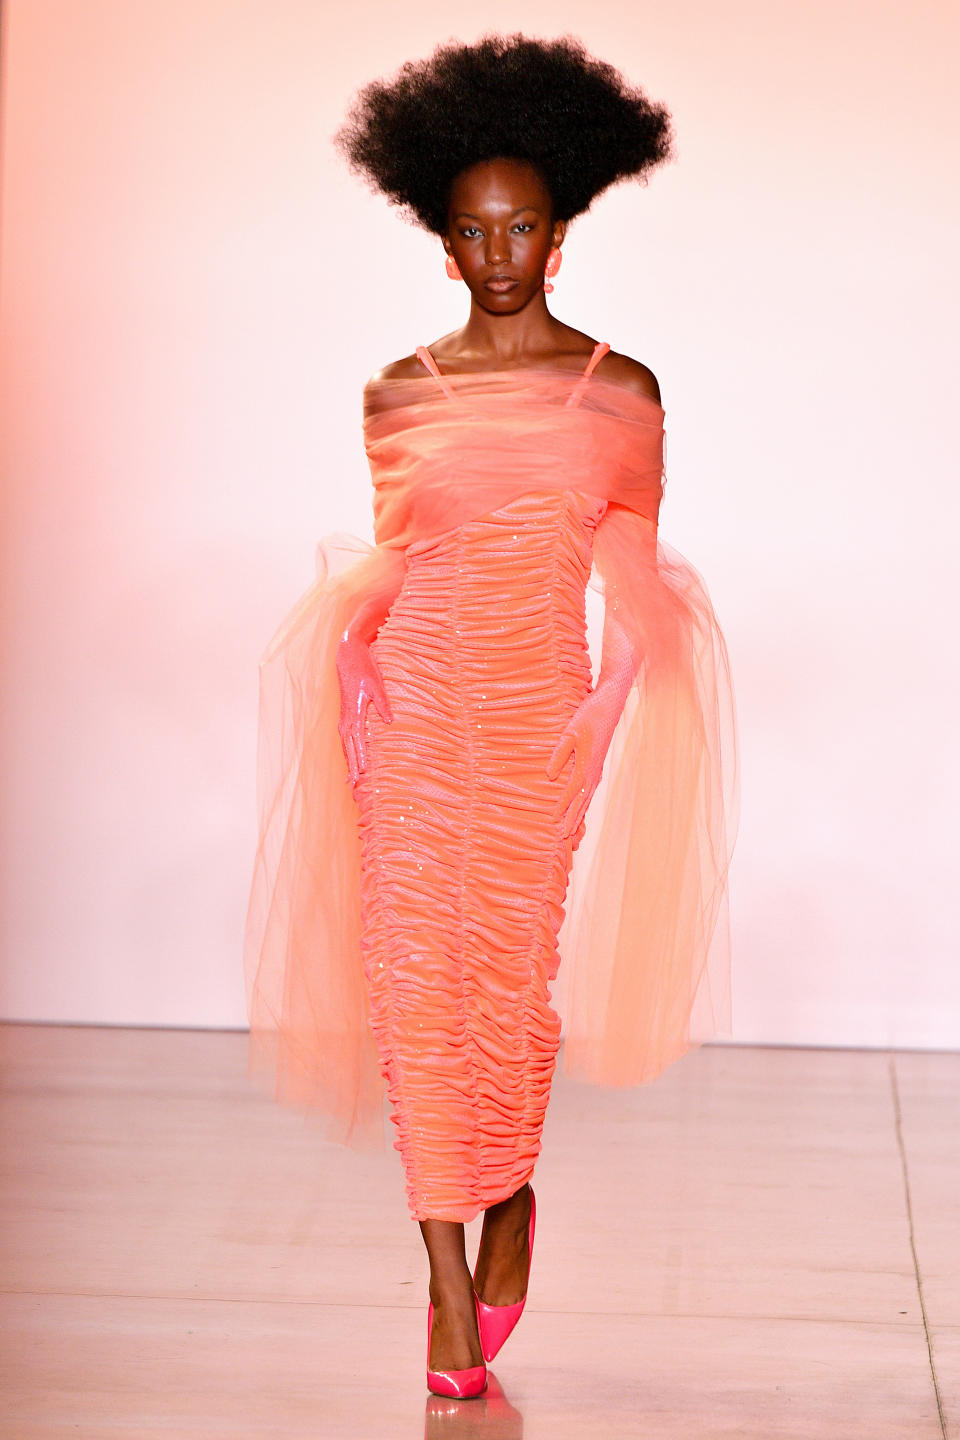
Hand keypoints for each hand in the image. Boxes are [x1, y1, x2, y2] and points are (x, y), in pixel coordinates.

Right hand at [336, 633, 392, 784]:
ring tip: (350, 779)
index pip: (357, 741)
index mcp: (354, 713)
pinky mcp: (345, 714)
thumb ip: (383, 704)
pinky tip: (350, 758)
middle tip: (353, 785)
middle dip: (351, 766)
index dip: (360, 758)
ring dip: (348, 761)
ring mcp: (344, 716)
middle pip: (348, 747)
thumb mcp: (377, 684)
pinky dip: (347, 750)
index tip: (362, 773)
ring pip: (345, 744)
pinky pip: (345, 738)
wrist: (348, 655)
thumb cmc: (364, 668)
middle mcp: (346, 718)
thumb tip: (389, 722)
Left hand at [545, 679, 624, 838]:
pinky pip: (589, 790)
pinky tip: (581, 807)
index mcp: (586, 766)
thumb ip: (559, 755)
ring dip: (580, 815)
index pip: (572, 793)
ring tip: (573, 831)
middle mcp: (593, 772)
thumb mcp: (569, 734)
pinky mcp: (597, 765)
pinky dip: (584, 803)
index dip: (562, 808)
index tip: (554, 822)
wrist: (609, 705)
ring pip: (587, 798)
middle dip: (573, 820)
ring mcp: (597, 770)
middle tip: (566, 839)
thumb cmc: (588, 717)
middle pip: (582, 802)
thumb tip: (550, 777)